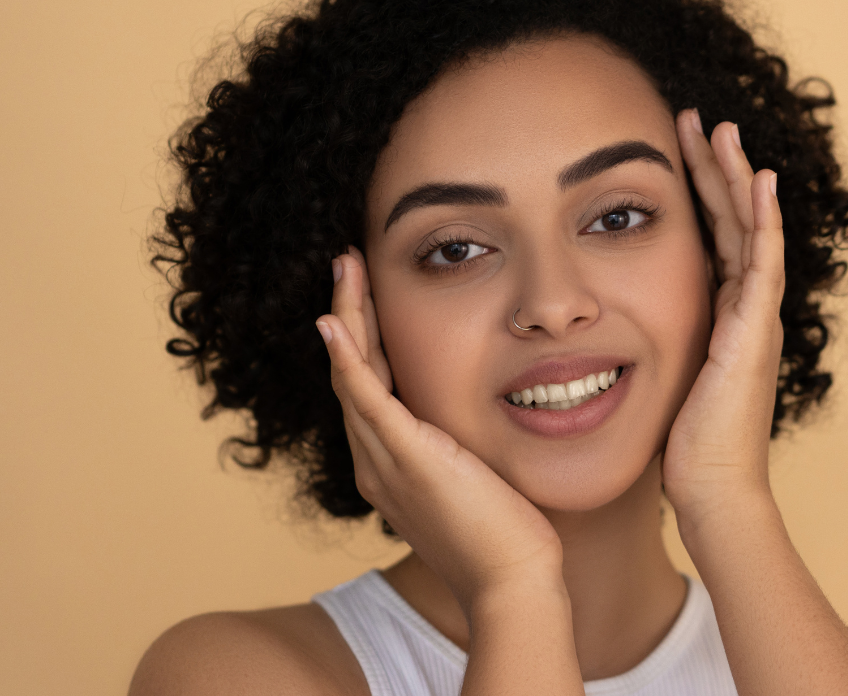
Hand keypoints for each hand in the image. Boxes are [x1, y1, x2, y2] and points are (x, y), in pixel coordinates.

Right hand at [316, 247, 564, 609]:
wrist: (512, 584)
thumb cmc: (507, 540)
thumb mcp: (477, 483)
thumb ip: (463, 452)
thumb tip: (476, 430)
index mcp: (390, 468)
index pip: (369, 389)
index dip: (364, 339)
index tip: (365, 296)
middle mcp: (375, 465)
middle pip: (351, 375)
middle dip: (347, 315)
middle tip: (346, 263)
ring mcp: (385, 463)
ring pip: (352, 376)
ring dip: (345, 317)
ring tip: (344, 268)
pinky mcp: (408, 459)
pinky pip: (367, 399)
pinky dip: (349, 359)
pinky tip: (335, 323)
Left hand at [661, 111, 785, 517]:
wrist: (711, 489)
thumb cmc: (680, 446)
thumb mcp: (659, 377)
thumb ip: (645, 344)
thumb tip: (601, 330)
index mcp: (720, 314)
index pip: (712, 236)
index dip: (697, 191)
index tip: (676, 149)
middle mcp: (744, 308)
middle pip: (733, 220)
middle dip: (715, 168)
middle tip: (699, 119)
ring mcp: (755, 317)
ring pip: (751, 228)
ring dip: (736, 177)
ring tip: (722, 129)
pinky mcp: (755, 330)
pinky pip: (764, 262)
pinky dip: (763, 219)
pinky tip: (758, 180)